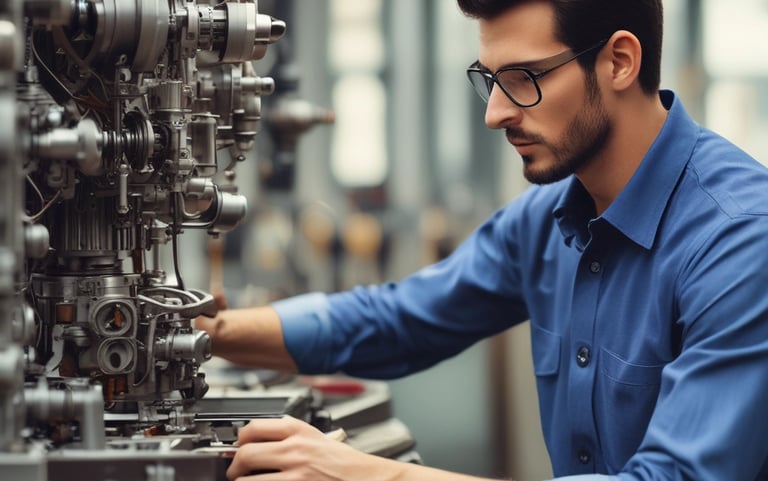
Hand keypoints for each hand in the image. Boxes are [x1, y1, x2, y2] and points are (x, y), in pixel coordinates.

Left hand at [226, 416, 402, 480]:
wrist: (366, 478)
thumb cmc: (343, 462)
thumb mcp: (316, 437)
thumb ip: (288, 436)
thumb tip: (255, 441)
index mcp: (298, 430)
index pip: (252, 428)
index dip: (239, 440)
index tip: (237, 447)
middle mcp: (295, 450)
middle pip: (245, 453)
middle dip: (234, 466)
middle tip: (235, 471)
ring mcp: (296, 474)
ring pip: (248, 479)